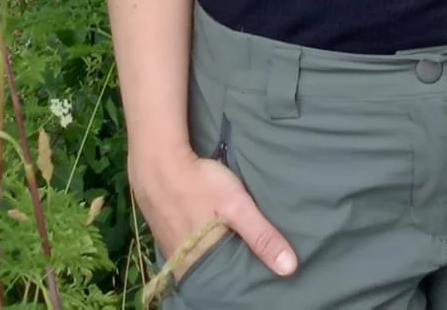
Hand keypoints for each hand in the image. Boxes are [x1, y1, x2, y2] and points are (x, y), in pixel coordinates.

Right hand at [131, 148, 297, 281]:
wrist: (157, 162)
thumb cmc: (199, 183)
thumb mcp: (236, 206)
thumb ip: (262, 236)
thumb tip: (289, 268)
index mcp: (198, 265)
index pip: (226, 284)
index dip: (245, 279)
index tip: (264, 274)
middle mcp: (181, 264)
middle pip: (213, 272)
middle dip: (233, 266)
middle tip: (256, 257)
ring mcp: (171, 248)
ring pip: (200, 259)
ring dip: (218, 253)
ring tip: (239, 245)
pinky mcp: (165, 232)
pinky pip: (189, 247)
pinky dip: (203, 243)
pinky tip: (214, 232)